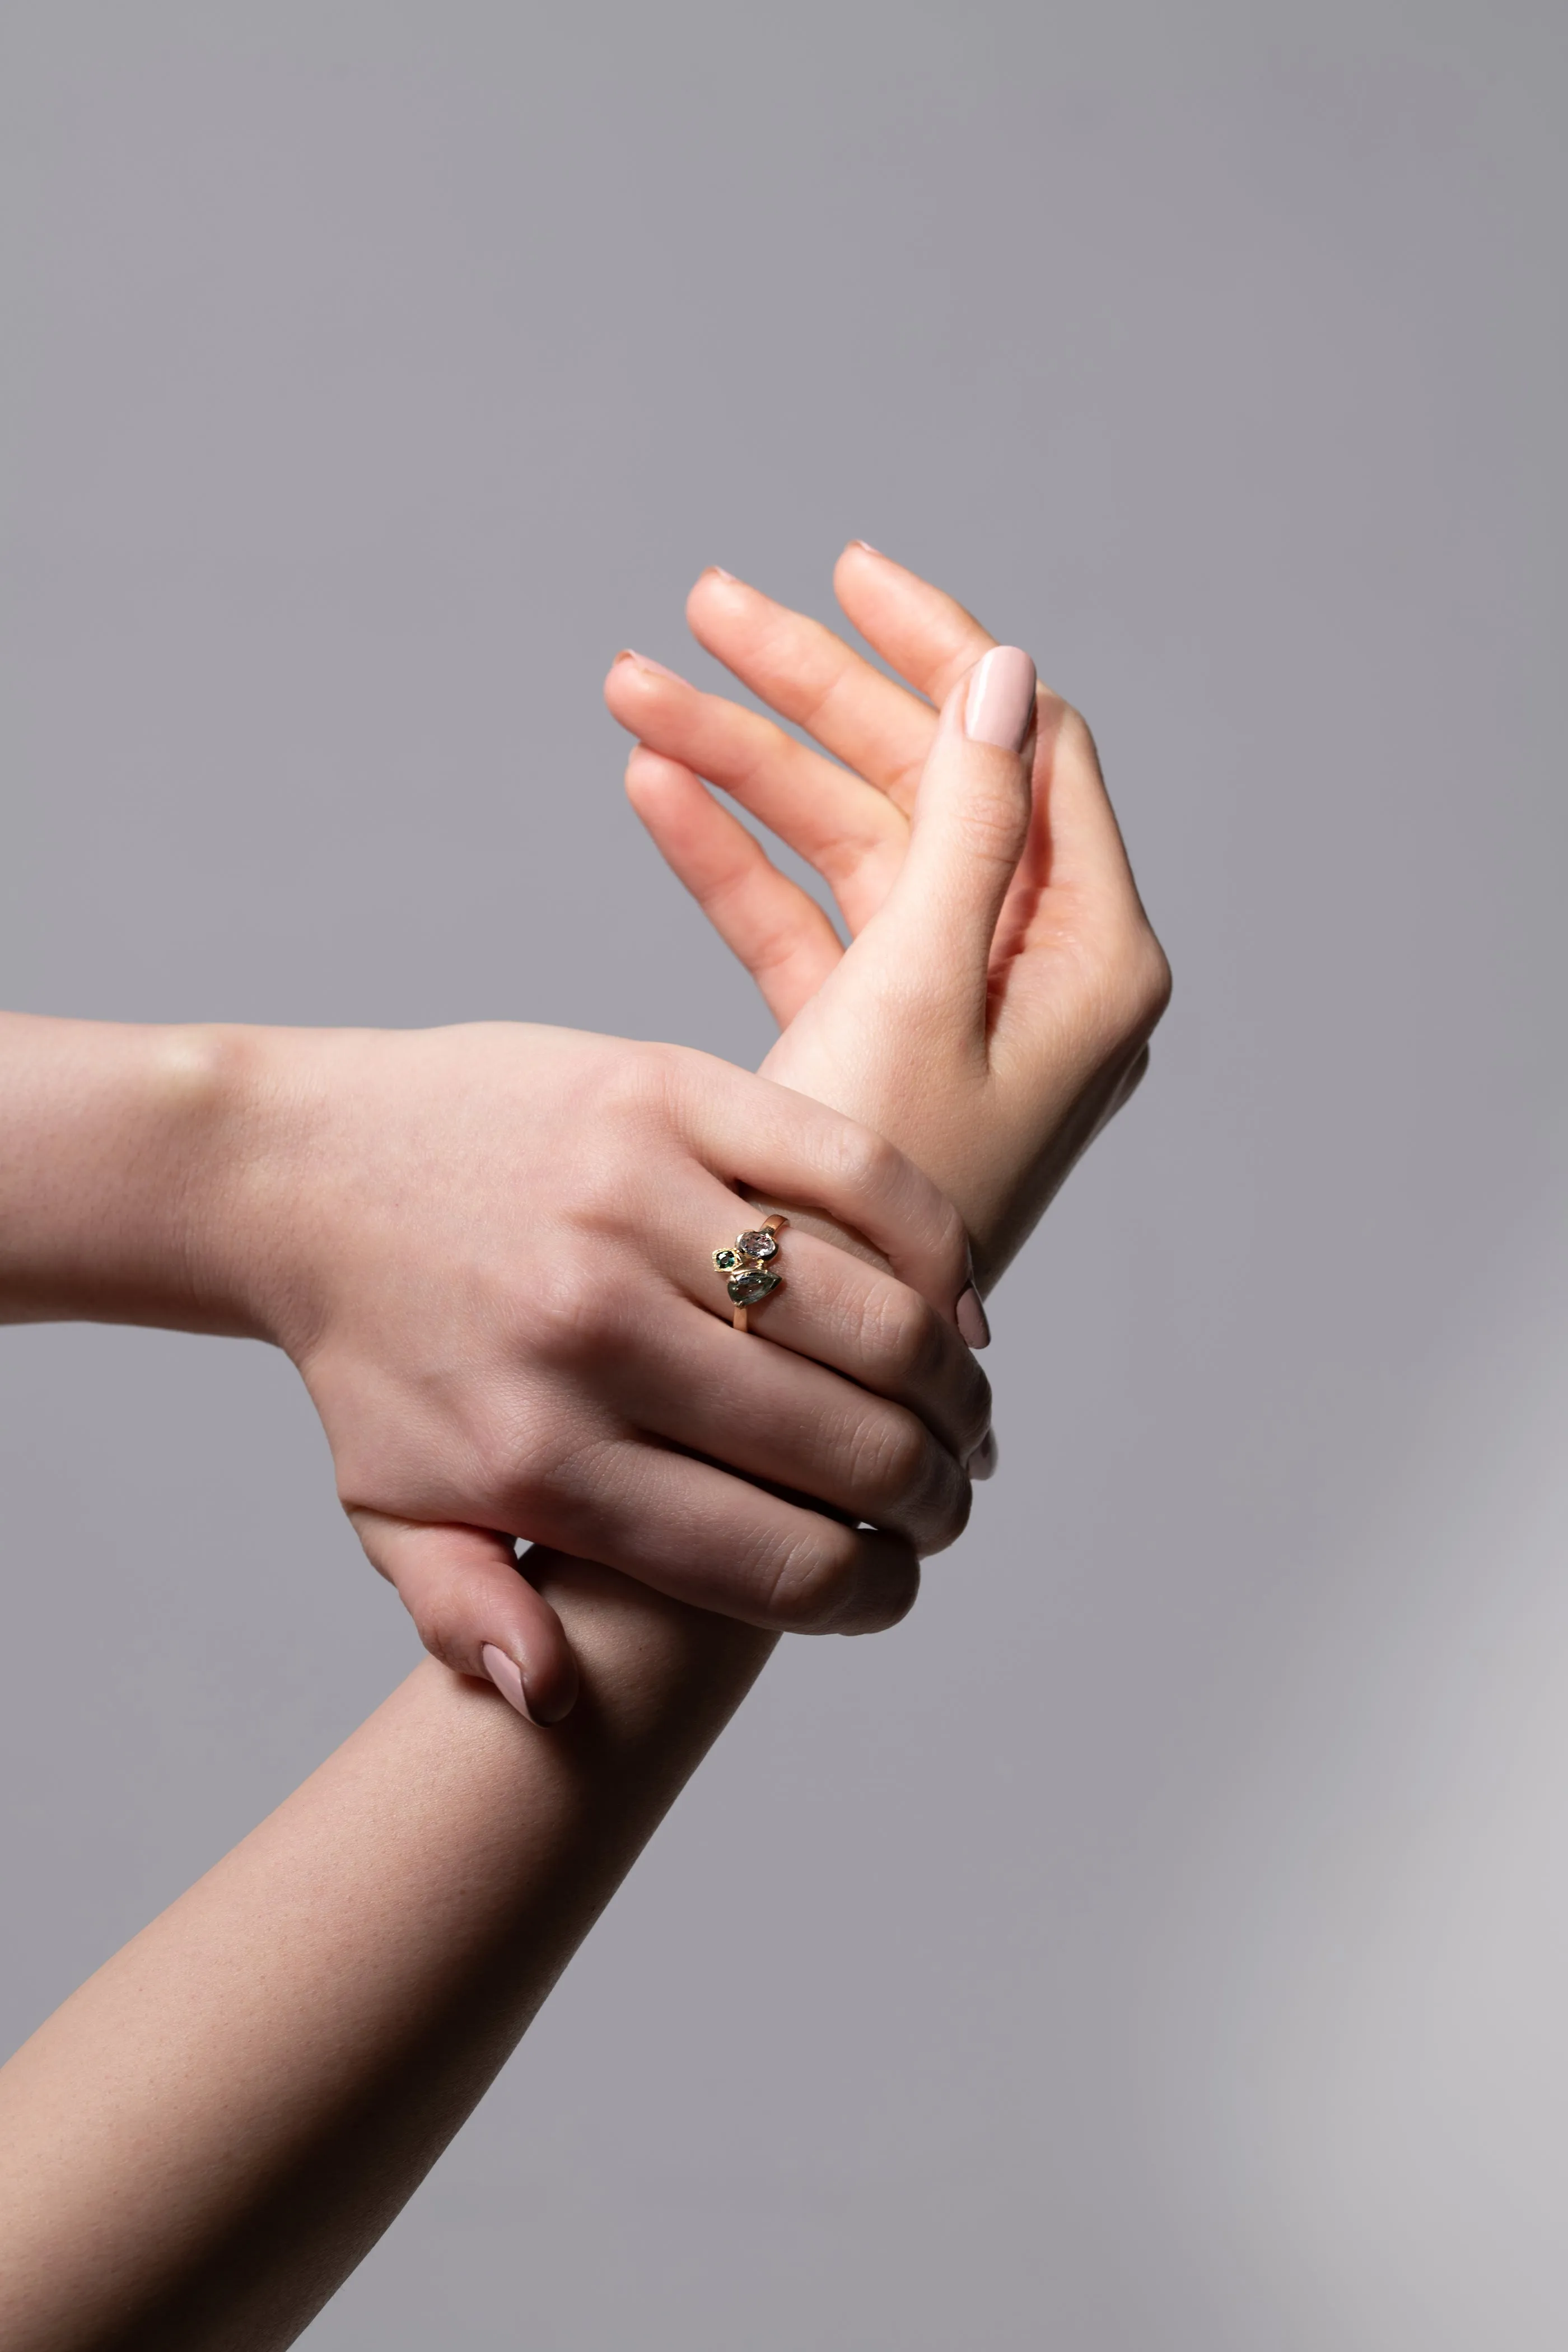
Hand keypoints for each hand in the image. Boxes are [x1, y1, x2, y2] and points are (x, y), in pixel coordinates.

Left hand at [226, 1021, 987, 1712]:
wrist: (299, 1164)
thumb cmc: (372, 1348)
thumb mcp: (390, 1509)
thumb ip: (470, 1615)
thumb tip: (559, 1701)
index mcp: (539, 1461)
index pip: (772, 1564)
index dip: (870, 1595)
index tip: (895, 1586)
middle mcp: (592, 1333)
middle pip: (845, 1449)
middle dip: (931, 1499)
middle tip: (946, 1502)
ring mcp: (633, 1200)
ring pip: (872, 1318)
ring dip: (953, 1388)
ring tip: (961, 1413)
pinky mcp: (666, 1090)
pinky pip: (855, 1174)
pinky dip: (935, 1248)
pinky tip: (950, 1305)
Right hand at [603, 544, 1169, 1275]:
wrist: (800, 1365)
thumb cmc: (876, 1203)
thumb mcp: (924, 985)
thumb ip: (973, 820)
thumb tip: (1008, 671)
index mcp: (1085, 957)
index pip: (1029, 749)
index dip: (940, 648)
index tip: (845, 574)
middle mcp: (1025, 975)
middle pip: (921, 782)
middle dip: (808, 692)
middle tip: (700, 608)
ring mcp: (940, 1012)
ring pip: (844, 845)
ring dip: (743, 764)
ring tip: (630, 687)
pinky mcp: (864, 1051)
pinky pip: (803, 921)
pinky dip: (733, 859)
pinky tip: (651, 787)